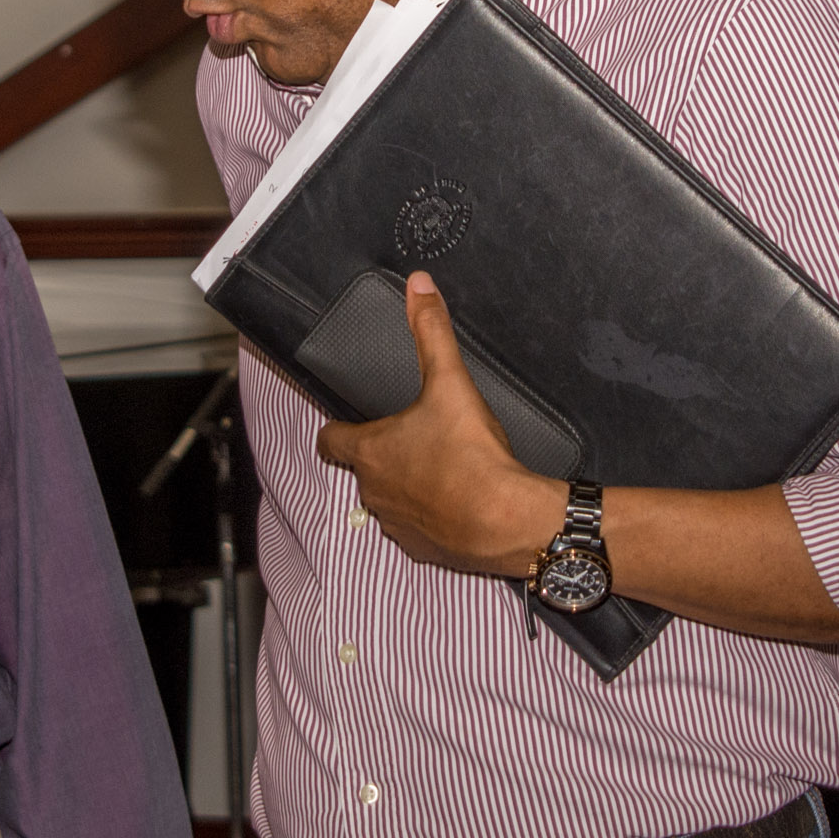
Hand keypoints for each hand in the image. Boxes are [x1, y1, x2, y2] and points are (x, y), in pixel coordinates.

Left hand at [315, 272, 564, 575]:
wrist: (509, 521)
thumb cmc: (472, 457)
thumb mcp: (451, 383)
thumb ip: (432, 333)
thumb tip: (419, 287)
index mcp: (370, 452)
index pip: (330, 440)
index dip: (337, 429)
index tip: (348, 422)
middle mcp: (373, 492)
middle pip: (363, 469)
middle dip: (383, 454)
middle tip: (414, 437)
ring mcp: (396, 525)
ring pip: (388, 501)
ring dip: (406, 486)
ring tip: (440, 468)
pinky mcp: (423, 550)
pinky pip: (415, 530)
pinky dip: (429, 516)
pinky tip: (456, 502)